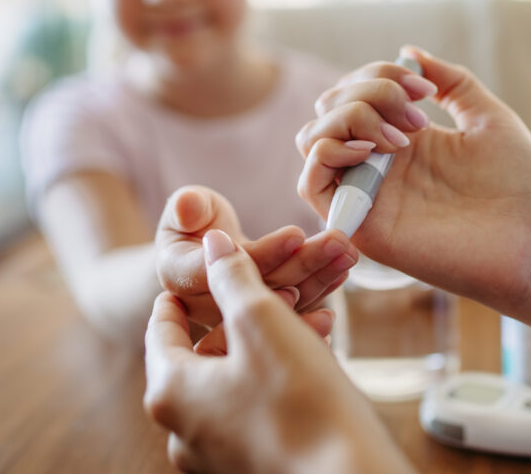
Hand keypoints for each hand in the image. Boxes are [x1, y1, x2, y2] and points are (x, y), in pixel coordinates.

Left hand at [144, 230, 413, 473]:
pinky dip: (274, 382)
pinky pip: (252, 412)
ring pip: (234, 382)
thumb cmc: (301, 400)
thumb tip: (211, 243)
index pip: (160, 329)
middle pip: (202, 356)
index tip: (193, 279)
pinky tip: (314, 361)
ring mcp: (214, 457)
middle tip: (270, 293)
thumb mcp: (263, 321)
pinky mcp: (248, 469)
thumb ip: (232, 276)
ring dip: (265, 347)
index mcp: (171, 391)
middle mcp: (181, 431)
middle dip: (240, 319)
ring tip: (307, 321)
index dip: (179, 296)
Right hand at [156, 186, 357, 351]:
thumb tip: (188, 206)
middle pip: (261, 288)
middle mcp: (209, 307)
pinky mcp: (263, 324)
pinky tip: (344, 274)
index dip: (263, 254)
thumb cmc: (194, 222)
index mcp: (182, 279)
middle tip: (338, 241)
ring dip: (321, 277)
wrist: (204, 250)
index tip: (296, 234)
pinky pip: (296, 310)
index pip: (225, 270)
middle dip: (304, 263)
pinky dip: (322, 291)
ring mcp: (238, 320)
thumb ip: (187, 206)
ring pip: (284, 300)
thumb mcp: (186, 208)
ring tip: (348, 252)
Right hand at [296, 47, 530, 309]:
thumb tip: (408, 52)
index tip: (424, 89)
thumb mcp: (487, 116)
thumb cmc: (521, 185)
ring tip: (399, 136)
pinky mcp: (361, 226)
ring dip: (347, 118)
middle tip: (415, 114)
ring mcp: (367, 194)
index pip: (356, 92)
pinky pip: (310, 183)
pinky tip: (371, 150)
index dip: (379, 75)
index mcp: (404, 140)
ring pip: (313, 139)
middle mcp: (379, 165)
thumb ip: (450, 81)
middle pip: (329, 109)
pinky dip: (328, 152)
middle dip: (366, 91)